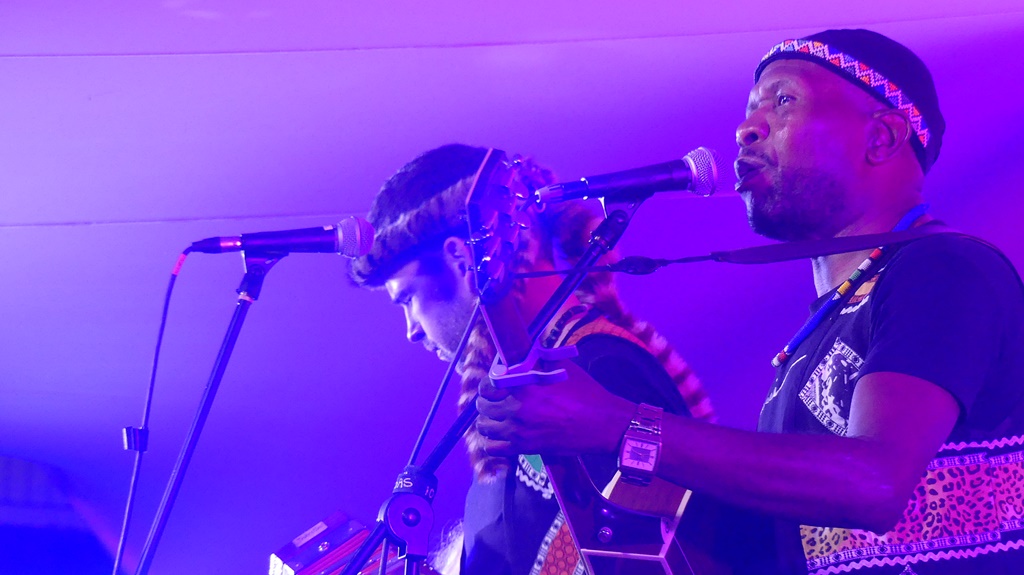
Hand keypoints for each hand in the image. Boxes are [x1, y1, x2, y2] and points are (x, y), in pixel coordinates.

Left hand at [475, 361, 634, 456]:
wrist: (603, 424)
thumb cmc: (586, 394)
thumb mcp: (563, 367)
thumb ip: (539, 359)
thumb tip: (524, 350)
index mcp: (524, 387)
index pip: (488, 384)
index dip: (488, 383)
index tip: (495, 384)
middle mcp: (516, 409)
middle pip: (483, 406)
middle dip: (486, 401)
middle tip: (495, 400)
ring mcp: (518, 431)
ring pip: (484, 427)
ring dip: (487, 420)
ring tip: (497, 417)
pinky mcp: (524, 448)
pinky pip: (492, 449)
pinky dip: (492, 442)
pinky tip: (501, 436)